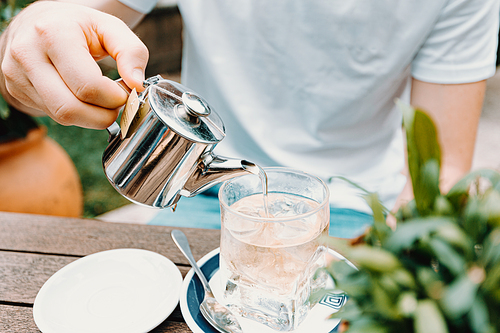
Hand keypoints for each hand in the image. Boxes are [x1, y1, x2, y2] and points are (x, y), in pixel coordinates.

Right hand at [0, 1, 148, 128]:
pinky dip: (76, 114)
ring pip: (61, 117)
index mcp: (53, 34)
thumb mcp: (110, 27)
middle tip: (116, 106)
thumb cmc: (78, 25)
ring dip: (90, 118)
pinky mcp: (15, 89)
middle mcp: (28, 54)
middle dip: (102, 116)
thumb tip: (137, 84)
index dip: (114, 98)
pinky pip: (53, 115)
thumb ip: (132, 52)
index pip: (88, 86)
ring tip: (102, 102)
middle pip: (70, 108)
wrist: (38, 21)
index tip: (125, 92)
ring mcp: (16, 74)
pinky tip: (82, 98)